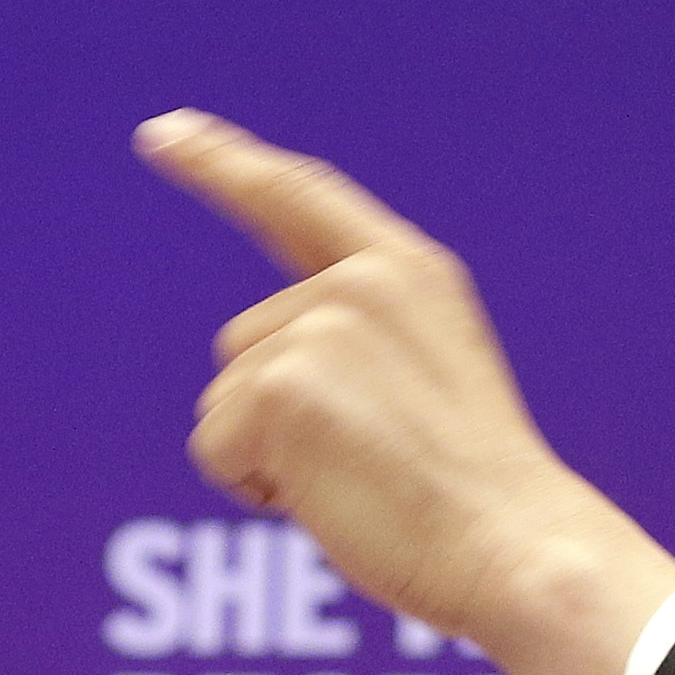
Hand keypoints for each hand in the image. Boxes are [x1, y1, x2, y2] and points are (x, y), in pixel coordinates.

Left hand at [147, 109, 674, 674]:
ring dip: (268, 456)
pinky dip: (253, 488)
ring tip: (361, 480)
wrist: (511, 543)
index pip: (297, 196)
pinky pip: (216, 449)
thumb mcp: (424, 379)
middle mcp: (363, 280)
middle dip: (276, 414)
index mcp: (410, 270)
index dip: (223, 162)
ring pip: (224, 402)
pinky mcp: (283, 385)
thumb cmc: (468, 493)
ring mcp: (321, 325)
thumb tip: (243, 382)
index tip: (162, 131)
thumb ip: (352, 339)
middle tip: (371, 458)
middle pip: (243, 345)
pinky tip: (332, 497)